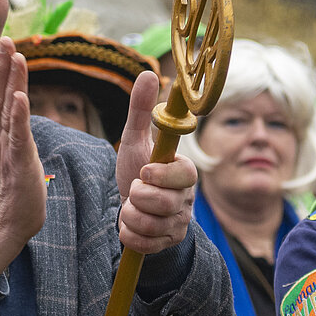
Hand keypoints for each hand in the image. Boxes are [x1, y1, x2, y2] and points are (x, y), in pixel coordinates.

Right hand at [0, 38, 46, 282]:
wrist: (6, 226)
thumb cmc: (17, 196)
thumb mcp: (17, 161)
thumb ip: (17, 141)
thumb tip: (19, 129)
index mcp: (4, 136)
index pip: (4, 99)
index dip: (6, 72)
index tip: (8, 46)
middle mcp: (2, 138)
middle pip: (4, 96)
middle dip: (6, 66)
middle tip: (7, 38)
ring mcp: (9, 149)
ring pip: (10, 109)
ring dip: (13, 81)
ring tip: (15, 55)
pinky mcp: (17, 163)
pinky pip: (18, 135)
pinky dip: (19, 114)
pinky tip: (21, 96)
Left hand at [114, 70, 195, 254]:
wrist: (131, 205)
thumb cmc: (137, 170)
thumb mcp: (135, 140)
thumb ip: (141, 110)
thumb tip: (148, 72)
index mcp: (185, 173)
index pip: (184, 176)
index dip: (161, 176)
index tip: (143, 172)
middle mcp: (187, 199)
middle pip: (163, 203)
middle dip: (136, 196)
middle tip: (133, 189)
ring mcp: (179, 223)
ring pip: (150, 224)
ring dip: (129, 214)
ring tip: (130, 205)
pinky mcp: (168, 243)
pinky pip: (143, 243)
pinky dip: (128, 233)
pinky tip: (130, 223)